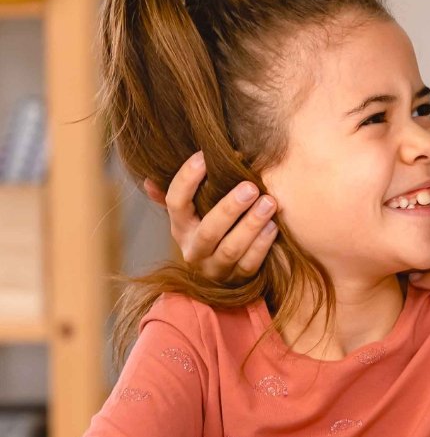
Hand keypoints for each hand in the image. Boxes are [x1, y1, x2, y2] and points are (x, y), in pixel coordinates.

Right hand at [142, 150, 276, 283]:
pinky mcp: (238, 279)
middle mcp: (194, 249)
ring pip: (231, 249)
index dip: (186, 180)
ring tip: (269, 203)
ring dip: (251, 225)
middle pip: (209, 230)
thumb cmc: (211, 230)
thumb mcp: (192, 214)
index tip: (204, 156)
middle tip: (250, 187)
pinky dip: (262, 245)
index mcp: (181, 228)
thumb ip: (178, 196)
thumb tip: (149, 178)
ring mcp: (215, 267)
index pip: (176, 203)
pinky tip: (273, 226)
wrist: (223, 275)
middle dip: (230, 208)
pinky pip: (250, 264)